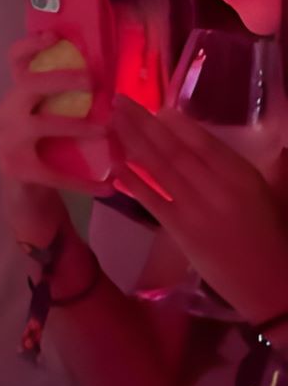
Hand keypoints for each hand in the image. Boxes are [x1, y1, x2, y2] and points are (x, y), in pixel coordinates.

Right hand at [0, 34, 112, 244]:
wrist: (26, 198)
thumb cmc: (46, 150)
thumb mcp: (52, 119)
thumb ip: (68, 100)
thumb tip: (108, 79)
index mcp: (18, 95)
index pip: (16, 61)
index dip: (31, 45)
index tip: (54, 36)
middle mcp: (8, 113)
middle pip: (28, 85)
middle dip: (59, 79)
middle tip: (91, 81)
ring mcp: (9, 142)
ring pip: (41, 125)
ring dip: (76, 125)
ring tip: (106, 130)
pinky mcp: (18, 170)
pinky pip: (54, 174)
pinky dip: (83, 181)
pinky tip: (107, 188)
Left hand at [111, 97, 287, 323]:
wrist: (271, 285)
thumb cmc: (272, 235)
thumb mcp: (266, 191)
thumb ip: (244, 163)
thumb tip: (218, 137)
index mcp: (241, 176)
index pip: (203, 143)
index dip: (177, 124)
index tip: (155, 106)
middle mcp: (216, 188)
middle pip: (173, 149)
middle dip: (143, 122)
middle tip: (120, 101)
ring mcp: (195, 210)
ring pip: (159, 168)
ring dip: (132, 142)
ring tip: (112, 121)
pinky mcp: (180, 232)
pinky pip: (152, 200)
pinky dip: (133, 180)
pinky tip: (115, 163)